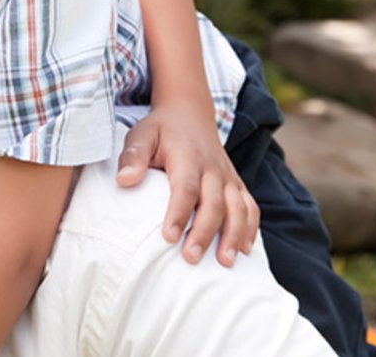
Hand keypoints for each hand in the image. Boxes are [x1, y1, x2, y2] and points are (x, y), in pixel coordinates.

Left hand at [116, 107, 257, 266]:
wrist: (189, 113)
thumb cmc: (161, 129)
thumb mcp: (141, 135)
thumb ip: (133, 156)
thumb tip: (124, 180)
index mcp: (188, 157)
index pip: (186, 188)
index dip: (179, 213)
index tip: (168, 237)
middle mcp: (213, 168)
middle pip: (214, 203)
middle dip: (205, 232)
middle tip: (191, 258)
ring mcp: (228, 177)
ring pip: (238, 208)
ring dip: (234, 235)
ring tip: (225, 262)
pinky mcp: (237, 184)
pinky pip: (250, 207)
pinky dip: (251, 228)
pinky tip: (245, 251)